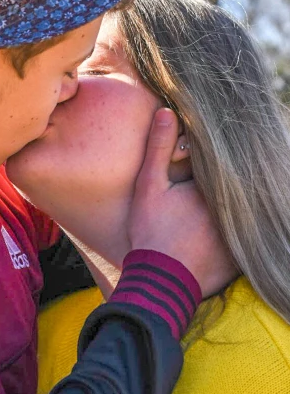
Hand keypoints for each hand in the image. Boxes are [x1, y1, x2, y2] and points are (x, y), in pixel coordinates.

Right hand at [127, 108, 236, 297]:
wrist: (158, 282)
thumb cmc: (151, 232)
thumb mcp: (150, 185)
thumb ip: (159, 147)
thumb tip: (167, 111)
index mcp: (213, 188)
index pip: (222, 166)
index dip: (212, 163)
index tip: (197, 166)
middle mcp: (233, 211)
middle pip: (234, 190)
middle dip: (225, 187)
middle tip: (199, 196)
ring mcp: (239, 237)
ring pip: (241, 215)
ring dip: (234, 210)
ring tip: (206, 214)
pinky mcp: (241, 259)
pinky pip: (244, 242)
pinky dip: (237, 237)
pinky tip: (215, 237)